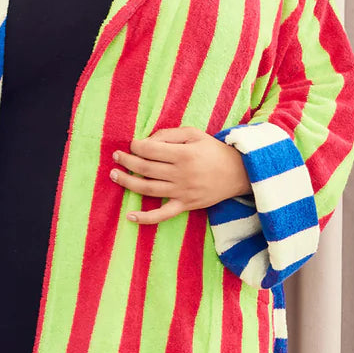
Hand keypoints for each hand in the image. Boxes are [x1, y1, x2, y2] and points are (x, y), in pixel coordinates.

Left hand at [109, 126, 251, 226]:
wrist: (239, 173)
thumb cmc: (213, 150)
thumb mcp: (194, 134)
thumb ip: (168, 135)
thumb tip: (146, 142)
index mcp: (183, 154)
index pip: (150, 150)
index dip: (136, 145)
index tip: (132, 144)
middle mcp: (181, 174)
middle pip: (145, 168)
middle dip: (126, 161)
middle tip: (116, 157)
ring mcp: (182, 192)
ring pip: (148, 189)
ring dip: (127, 182)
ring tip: (114, 175)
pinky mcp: (185, 205)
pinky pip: (162, 215)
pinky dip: (145, 218)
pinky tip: (129, 216)